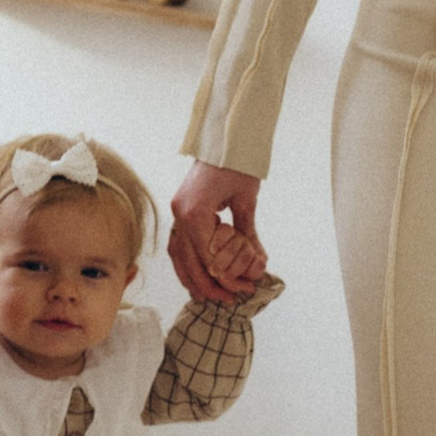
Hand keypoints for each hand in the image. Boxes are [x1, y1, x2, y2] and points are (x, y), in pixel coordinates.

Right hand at [169, 158, 269, 304]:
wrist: (224, 138)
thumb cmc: (236, 164)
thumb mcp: (246, 201)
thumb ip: (248, 234)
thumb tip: (258, 262)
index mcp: (194, 212)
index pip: (206, 257)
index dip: (225, 276)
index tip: (243, 287)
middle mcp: (179, 214)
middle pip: (188, 261)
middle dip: (208, 284)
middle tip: (228, 298)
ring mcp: (176, 211)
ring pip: (178, 255)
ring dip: (192, 277)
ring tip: (208, 294)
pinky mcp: (179, 208)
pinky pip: (178, 243)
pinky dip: (186, 261)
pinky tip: (196, 273)